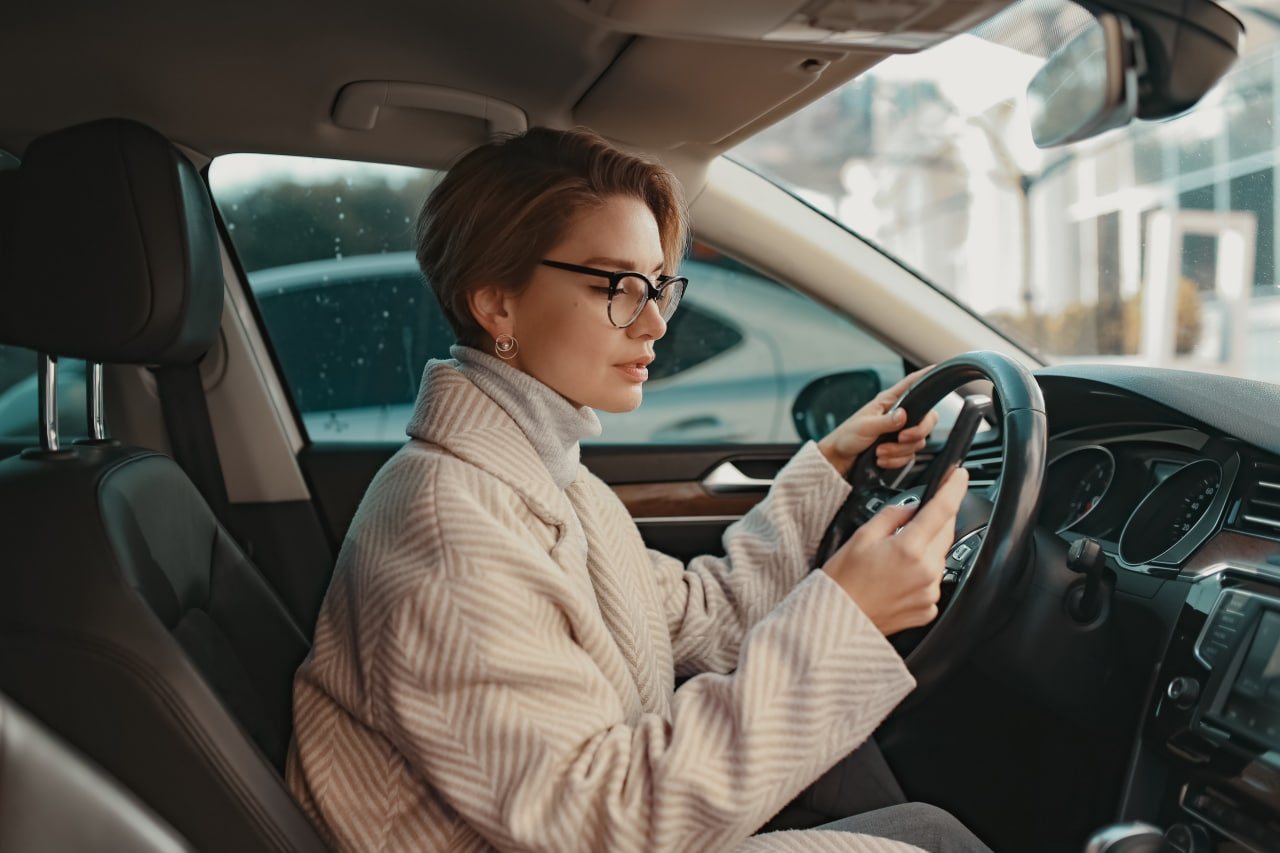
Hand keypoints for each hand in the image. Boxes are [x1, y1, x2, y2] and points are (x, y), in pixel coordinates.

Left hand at [817, 368, 939, 476]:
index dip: (925, 375)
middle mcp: (898, 416)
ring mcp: (900, 433)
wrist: (840, 459)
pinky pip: (909, 456)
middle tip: (900, 438)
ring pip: (918, 442)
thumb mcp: (865, 426)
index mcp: (889, 402)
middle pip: (928, 419)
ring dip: (898, 451)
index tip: (937, 368)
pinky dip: (896, 460)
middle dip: (916, 433)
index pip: (911, 384)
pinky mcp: (899, 449)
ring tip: (880, 451)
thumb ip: (886, 422)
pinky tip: (882, 459)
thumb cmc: (846, 436)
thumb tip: (903, 416)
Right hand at [821, 466, 968, 635]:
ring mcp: (930, 592)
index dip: (954, 487)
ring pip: (940, 556)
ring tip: (894, 558)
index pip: (942, 509)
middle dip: (935, 520)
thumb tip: (912, 507)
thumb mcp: (862, 536)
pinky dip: (922, 573)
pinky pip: (933, 581)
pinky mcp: (929, 608)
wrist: (838, 622)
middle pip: (945, 532)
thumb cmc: (843, 581)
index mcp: (909, 548)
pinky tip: (898, 577)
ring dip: (927, 548)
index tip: (960, 475)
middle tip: (910, 522)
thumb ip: (893, 516)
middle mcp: (926, 572)